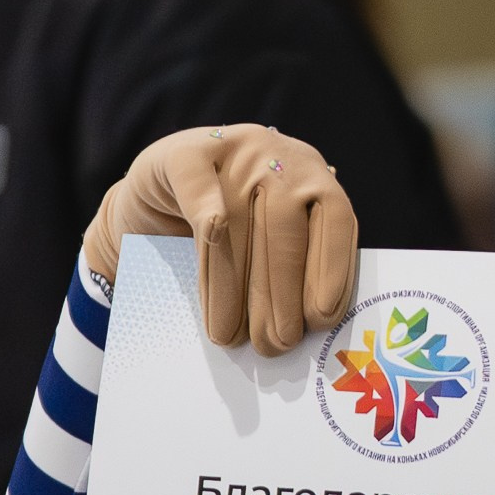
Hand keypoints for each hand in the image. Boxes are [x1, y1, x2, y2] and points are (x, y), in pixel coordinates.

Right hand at [82, 123, 357, 354]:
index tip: (321, 319)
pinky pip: (199, 194)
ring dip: (235, 287)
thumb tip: (306, 328)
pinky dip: (207, 223)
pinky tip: (212, 247)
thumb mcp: (270, 239)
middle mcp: (282, 159)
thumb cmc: (229, 228)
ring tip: (232, 337)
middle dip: (281, 295)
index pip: (335, 221)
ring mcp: (235, 150)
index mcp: (314, 178)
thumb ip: (294, 266)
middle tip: (275, 345)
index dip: (332, 270)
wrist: (159, 189)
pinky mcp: (187, 154)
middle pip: (286, 231)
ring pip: (239, 224)